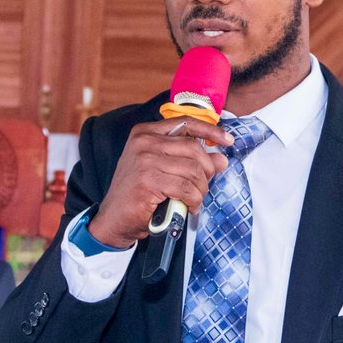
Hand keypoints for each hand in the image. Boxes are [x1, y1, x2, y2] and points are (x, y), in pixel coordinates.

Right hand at [89, 118, 231, 247]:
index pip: (185, 123)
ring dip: (201, 189)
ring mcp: (144, 160)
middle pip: (194, 149)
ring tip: (195, 199)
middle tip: (204, 186)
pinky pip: (185, 188)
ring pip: (193, 170)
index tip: (228, 140)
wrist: (114, 219)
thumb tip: (221, 159)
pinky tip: (190, 206)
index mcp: (145, 132)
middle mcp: (144, 142)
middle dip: (207, 170)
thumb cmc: (139, 193)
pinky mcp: (148, 180)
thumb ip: (189, 160)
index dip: (210, 130)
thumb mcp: (164, 170)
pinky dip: (193, 200)